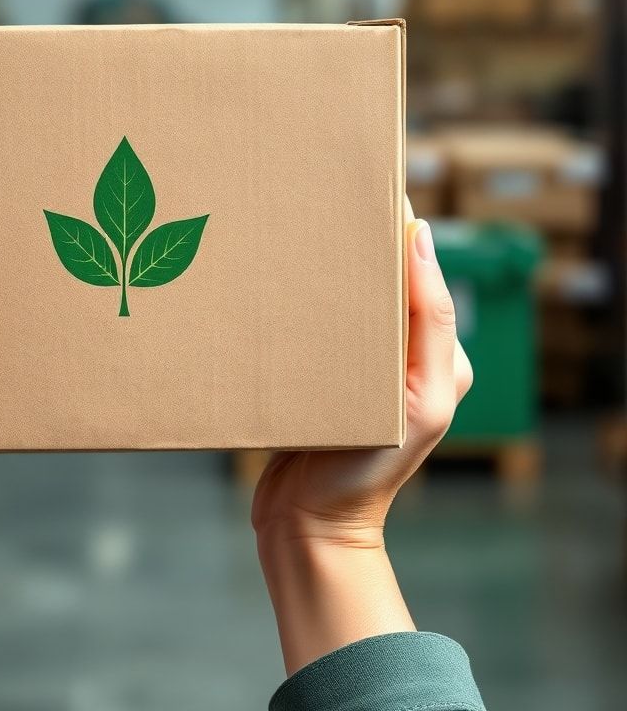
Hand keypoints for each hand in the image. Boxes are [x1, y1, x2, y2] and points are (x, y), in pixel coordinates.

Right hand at [252, 204, 472, 549]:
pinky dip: (298, 302)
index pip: (420, 275)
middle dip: (355, 244)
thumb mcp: (422, 401)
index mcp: (437, 355)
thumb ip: (433, 325)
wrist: (308, 526)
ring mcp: (356, 367)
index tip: (369, 185)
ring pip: (342, 300)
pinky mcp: (317, 376)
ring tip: (291, 234)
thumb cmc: (369, 474)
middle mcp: (398, 356)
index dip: (398, 229)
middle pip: (378, 282)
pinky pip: (313, 327)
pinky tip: (274, 283)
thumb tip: (422, 240)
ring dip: (321, 270)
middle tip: (320, 203)